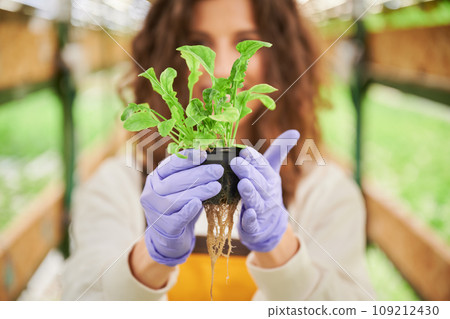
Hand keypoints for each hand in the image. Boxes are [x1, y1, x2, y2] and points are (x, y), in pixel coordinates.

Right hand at [141, 149, 222, 265]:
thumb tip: (210, 159)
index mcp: (155, 179)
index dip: (187, 159)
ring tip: (216, 186)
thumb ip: (188, 174)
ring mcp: (155, 212)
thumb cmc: (179, 205)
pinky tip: (198, 203)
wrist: (170, 235)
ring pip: (176, 199)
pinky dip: (188, 210)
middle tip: (217, 170)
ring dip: (198, 191)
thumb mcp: (180, 187)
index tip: (204, 154)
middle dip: (198, 174)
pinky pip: (177, 218)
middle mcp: (151, 194)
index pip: (170, 165)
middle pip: (175, 182)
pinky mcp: (165, 228)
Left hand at [230, 130, 299, 251]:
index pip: (263, 167)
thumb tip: (295, 132)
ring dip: (250, 193)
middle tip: (236, 162)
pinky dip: (251, 219)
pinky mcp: (254, 227)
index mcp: (269, 179)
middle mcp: (267, 194)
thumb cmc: (266, 192)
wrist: (270, 226)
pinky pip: (253, 223)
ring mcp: (262, 211)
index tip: (244, 151)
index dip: (254, 159)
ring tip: (242, 184)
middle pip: (259, 182)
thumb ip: (279, 151)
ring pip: (256, 201)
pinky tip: (247, 214)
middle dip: (248, 172)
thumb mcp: (271, 171)